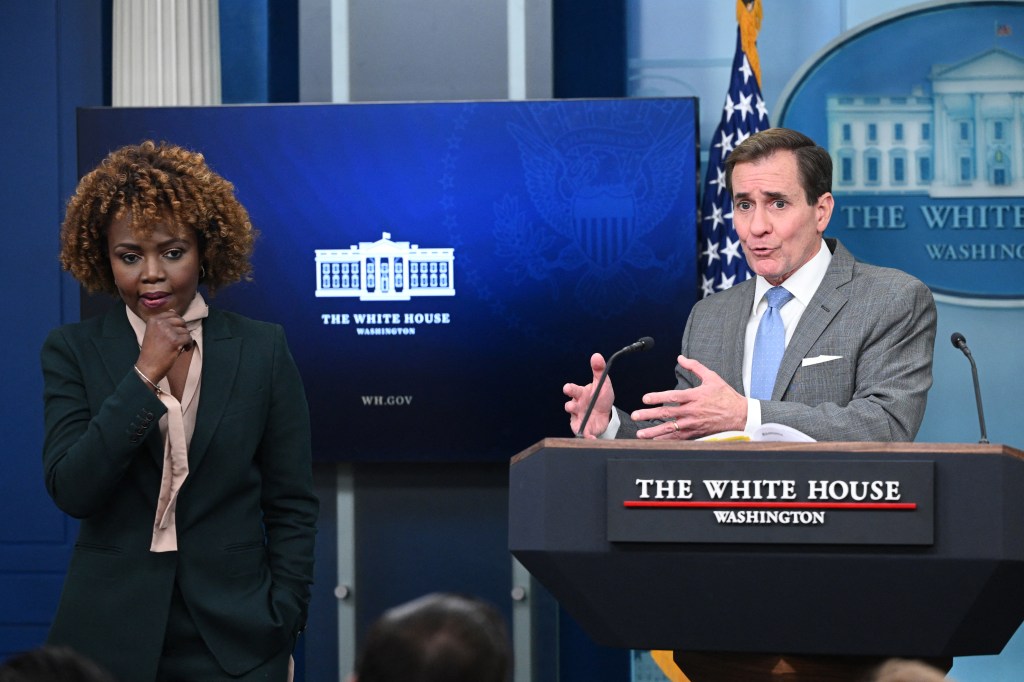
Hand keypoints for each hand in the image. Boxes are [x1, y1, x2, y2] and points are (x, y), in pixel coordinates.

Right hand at [136, 309, 192, 382]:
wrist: (147, 367)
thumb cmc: (151, 351)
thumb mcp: (153, 331)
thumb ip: (163, 321)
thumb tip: (173, 311)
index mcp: (153, 319)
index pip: (172, 314)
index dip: (176, 324)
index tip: (174, 332)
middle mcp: (160, 323)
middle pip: (181, 321)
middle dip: (182, 330)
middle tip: (178, 340)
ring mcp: (168, 331)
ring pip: (186, 330)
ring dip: (185, 339)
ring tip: (178, 347)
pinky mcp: (175, 340)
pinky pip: (189, 338)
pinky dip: (188, 345)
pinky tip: (182, 350)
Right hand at [563, 353, 614, 437]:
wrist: (606, 413)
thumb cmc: (600, 397)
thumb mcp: (602, 383)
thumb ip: (599, 370)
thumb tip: (596, 355)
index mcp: (580, 394)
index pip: (572, 390)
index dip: (569, 389)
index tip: (568, 389)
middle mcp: (576, 406)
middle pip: (569, 406)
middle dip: (570, 406)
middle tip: (572, 406)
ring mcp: (578, 417)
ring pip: (573, 419)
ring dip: (577, 421)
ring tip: (582, 424)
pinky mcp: (583, 428)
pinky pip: (583, 433)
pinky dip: (587, 436)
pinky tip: (593, 439)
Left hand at [632, 355, 746, 439]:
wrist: (740, 415)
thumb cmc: (726, 396)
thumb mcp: (712, 377)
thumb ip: (695, 367)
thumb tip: (681, 358)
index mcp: (695, 396)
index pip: (673, 397)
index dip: (658, 397)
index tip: (645, 399)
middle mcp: (692, 411)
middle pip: (667, 414)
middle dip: (649, 415)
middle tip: (635, 416)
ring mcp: (693, 424)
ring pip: (670, 429)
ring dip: (654, 432)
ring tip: (640, 433)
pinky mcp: (696, 433)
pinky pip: (678, 438)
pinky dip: (666, 441)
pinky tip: (654, 442)